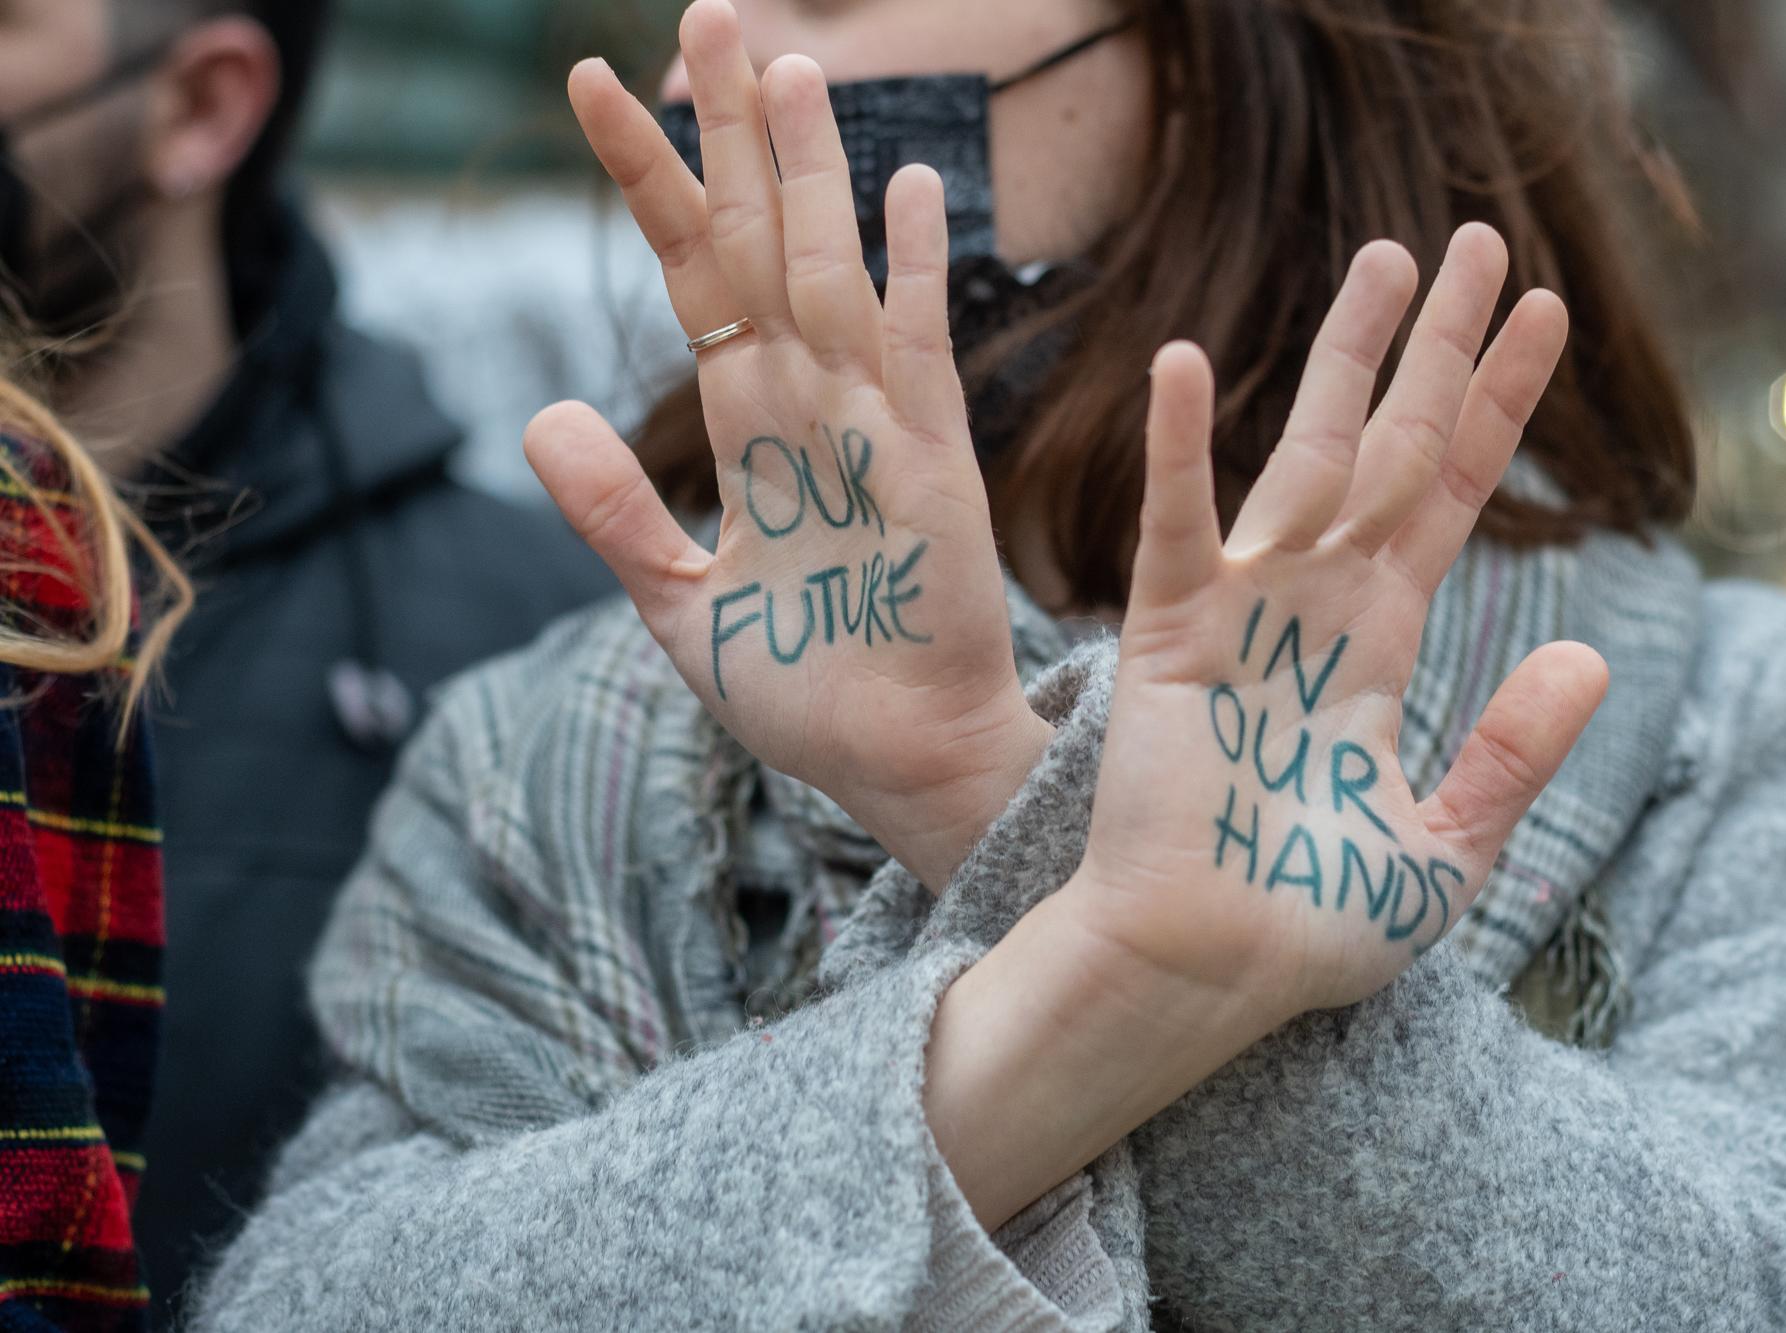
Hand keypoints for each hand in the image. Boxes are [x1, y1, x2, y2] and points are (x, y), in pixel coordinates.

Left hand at [525, 2, 1047, 889]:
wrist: (898, 762)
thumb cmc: (805, 692)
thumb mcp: (677, 607)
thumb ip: (615, 514)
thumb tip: (535, 416)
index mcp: (748, 426)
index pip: (689, 273)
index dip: (647, 180)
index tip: (596, 82)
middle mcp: (808, 403)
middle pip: (758, 240)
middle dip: (732, 130)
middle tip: (712, 8)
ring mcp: (874, 426)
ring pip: (831, 271)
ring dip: (809, 171)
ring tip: (787, 63)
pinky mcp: (934, 468)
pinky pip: (921, 352)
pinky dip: (913, 273)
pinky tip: (904, 186)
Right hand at [1068, 224, 1607, 1023]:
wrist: (1207, 973)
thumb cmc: (1312, 924)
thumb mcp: (1447, 848)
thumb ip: (1513, 752)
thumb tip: (1588, 653)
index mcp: (1381, 643)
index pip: (1457, 494)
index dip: (1501, 405)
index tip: (1545, 314)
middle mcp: (1321, 604)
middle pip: (1397, 445)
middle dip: (1440, 347)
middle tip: (1478, 241)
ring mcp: (1246, 609)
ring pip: (1310, 456)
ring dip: (1351, 358)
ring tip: (1390, 258)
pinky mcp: (1171, 636)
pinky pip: (1177, 527)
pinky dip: (1180, 450)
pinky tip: (1188, 363)